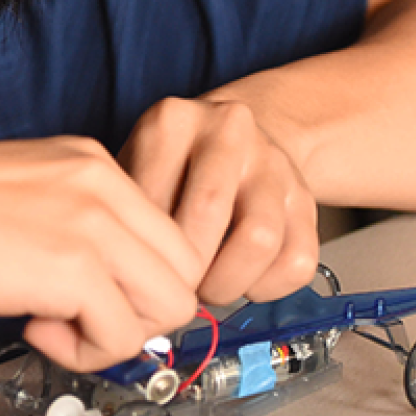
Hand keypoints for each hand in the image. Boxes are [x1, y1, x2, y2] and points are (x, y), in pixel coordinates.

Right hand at [0, 137, 202, 370]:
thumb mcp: (18, 197)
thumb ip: (69, 229)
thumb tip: (99, 288)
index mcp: (91, 162)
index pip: (166, 235)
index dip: (134, 281)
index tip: (86, 296)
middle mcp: (103, 184)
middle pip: (182, 271)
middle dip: (138, 311)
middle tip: (76, 318)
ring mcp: (94, 224)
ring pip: (168, 306)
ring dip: (115, 334)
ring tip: (52, 324)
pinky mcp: (74, 269)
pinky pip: (121, 336)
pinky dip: (82, 350)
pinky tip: (32, 326)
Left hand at [119, 98, 318, 304]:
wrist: (233, 139)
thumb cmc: (169, 168)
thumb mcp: (130, 172)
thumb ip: (120, 216)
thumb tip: (110, 288)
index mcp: (172, 122)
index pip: (152, 200)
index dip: (142, 255)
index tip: (136, 282)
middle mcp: (228, 131)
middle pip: (208, 214)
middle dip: (186, 272)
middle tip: (172, 292)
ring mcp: (273, 162)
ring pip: (259, 240)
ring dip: (227, 282)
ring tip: (206, 288)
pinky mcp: (306, 198)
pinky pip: (296, 260)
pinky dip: (266, 288)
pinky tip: (241, 281)